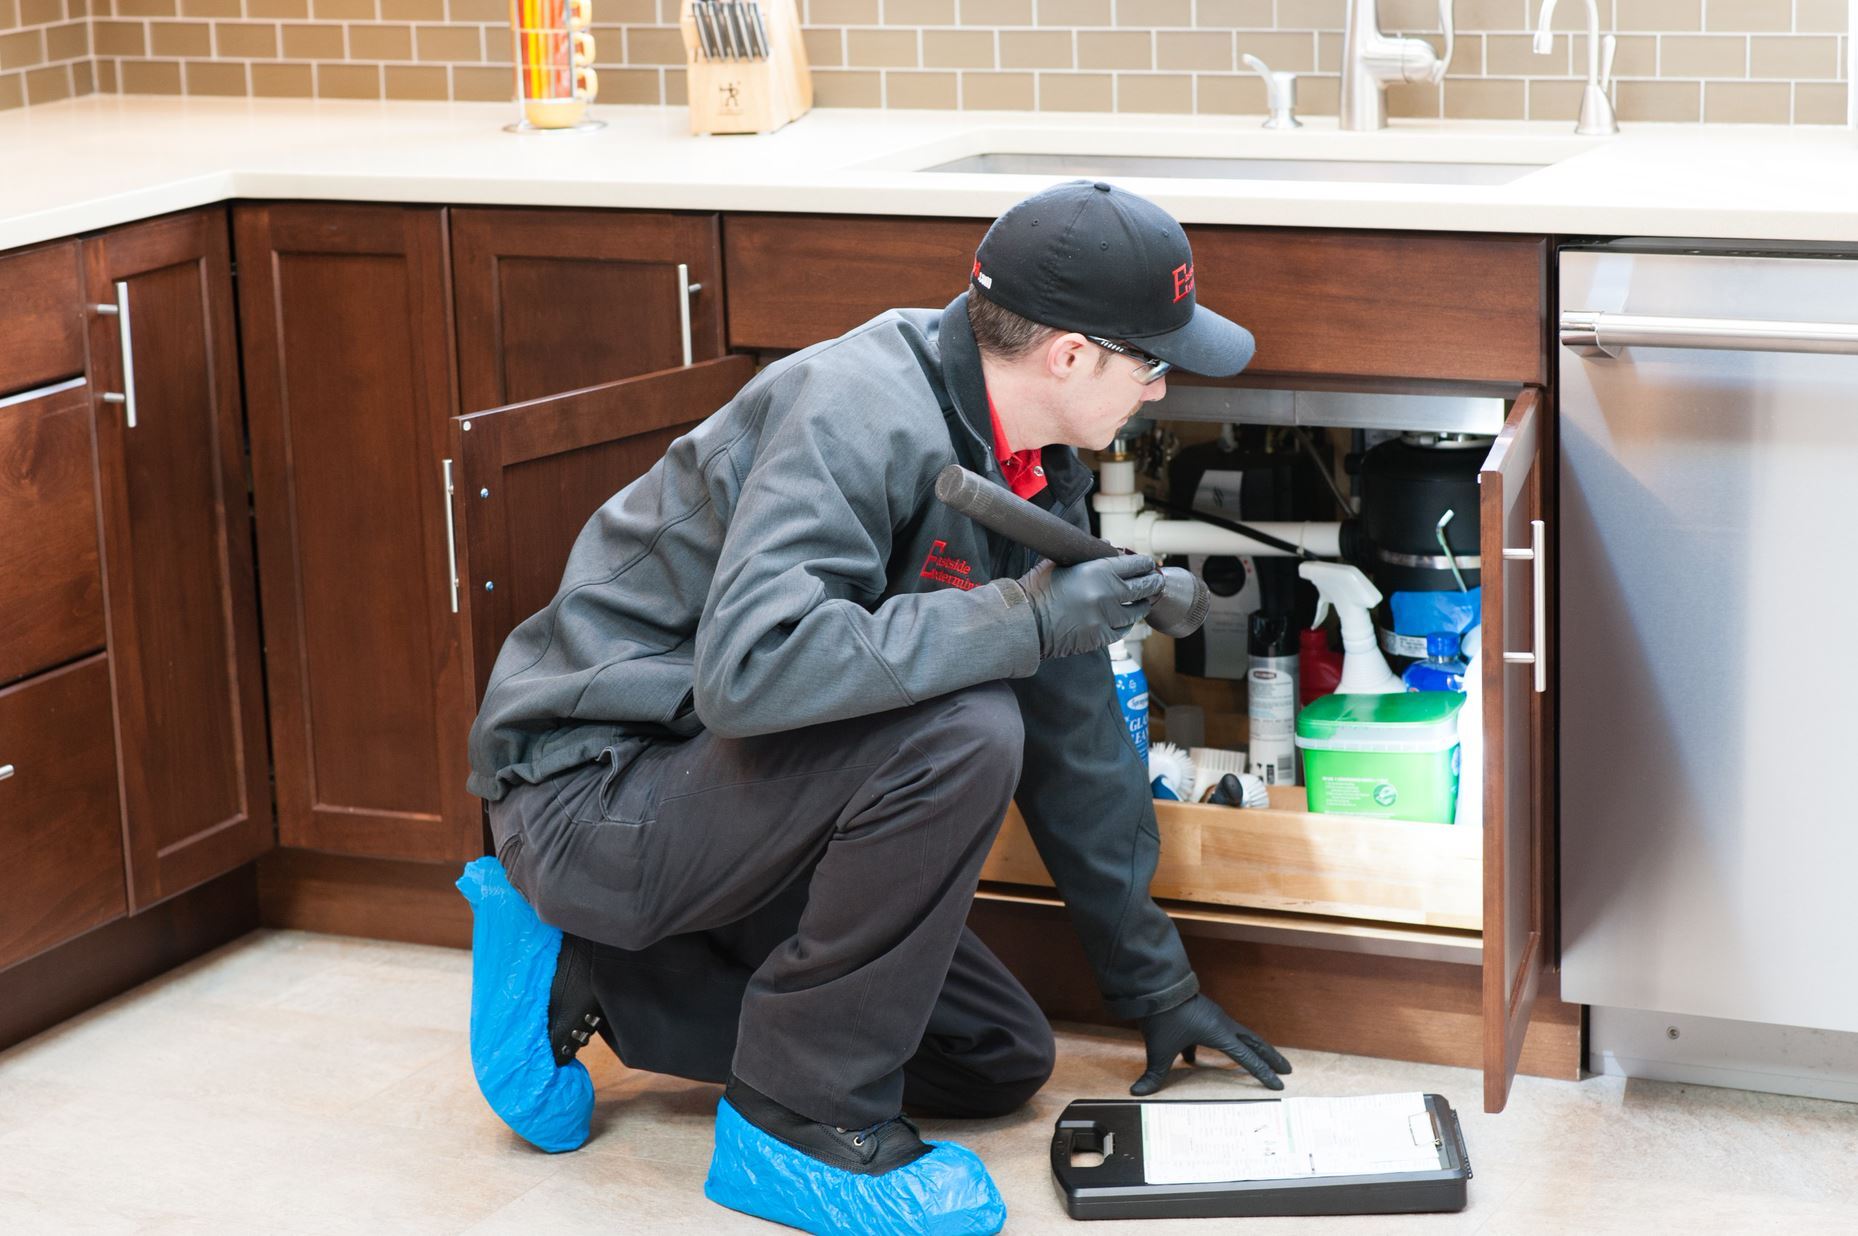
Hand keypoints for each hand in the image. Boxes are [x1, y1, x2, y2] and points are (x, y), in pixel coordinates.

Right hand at [1018, 554, 1163, 658]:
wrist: (1024, 622)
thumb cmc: (1038, 590)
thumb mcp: (1061, 563)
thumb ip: (1088, 555)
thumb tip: (1109, 546)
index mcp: (1098, 571)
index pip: (1135, 564)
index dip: (1145, 563)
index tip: (1148, 564)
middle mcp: (1107, 594)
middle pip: (1144, 587)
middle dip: (1153, 583)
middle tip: (1156, 581)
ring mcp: (1106, 617)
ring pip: (1138, 611)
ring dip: (1142, 605)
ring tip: (1143, 602)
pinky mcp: (1101, 637)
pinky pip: (1124, 629)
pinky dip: (1127, 623)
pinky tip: (1126, 619)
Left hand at [1132, 994, 1292, 1095]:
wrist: (1153, 985)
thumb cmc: (1162, 1016)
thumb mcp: (1159, 1049)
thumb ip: (1153, 1074)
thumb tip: (1137, 1092)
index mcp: (1219, 1033)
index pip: (1248, 1058)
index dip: (1264, 1073)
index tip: (1280, 1085)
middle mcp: (1221, 1023)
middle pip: (1254, 1042)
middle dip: (1270, 1057)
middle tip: (1286, 1069)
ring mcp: (1211, 1016)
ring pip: (1237, 1035)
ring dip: (1248, 1048)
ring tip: (1256, 1060)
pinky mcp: (1199, 1013)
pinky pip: (1211, 1032)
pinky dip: (1208, 1046)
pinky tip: (1191, 1059)